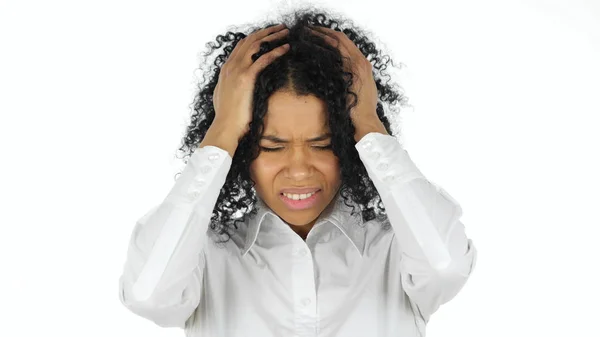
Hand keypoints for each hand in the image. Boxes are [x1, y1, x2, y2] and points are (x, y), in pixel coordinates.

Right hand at [212, 23, 289, 139]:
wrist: (225, 128)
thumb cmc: (228, 118)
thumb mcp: (225, 98)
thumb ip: (229, 87)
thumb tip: (234, 87)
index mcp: (226, 70)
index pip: (241, 46)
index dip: (255, 38)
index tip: (268, 35)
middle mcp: (230, 66)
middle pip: (249, 40)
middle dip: (266, 32)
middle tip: (280, 28)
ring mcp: (237, 71)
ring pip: (256, 45)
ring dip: (272, 36)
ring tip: (285, 32)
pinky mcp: (246, 78)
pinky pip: (263, 58)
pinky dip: (276, 51)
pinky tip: (286, 48)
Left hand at [306, 25, 386, 140]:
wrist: (366, 122)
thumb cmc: (357, 113)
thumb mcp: (354, 93)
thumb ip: (347, 82)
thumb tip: (333, 80)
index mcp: (363, 65)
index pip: (345, 44)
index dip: (330, 36)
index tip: (316, 34)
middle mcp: (362, 62)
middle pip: (341, 38)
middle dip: (323, 32)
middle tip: (307, 29)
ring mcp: (359, 64)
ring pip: (338, 41)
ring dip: (321, 35)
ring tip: (306, 32)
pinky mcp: (353, 70)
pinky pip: (336, 51)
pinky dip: (323, 46)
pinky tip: (309, 44)